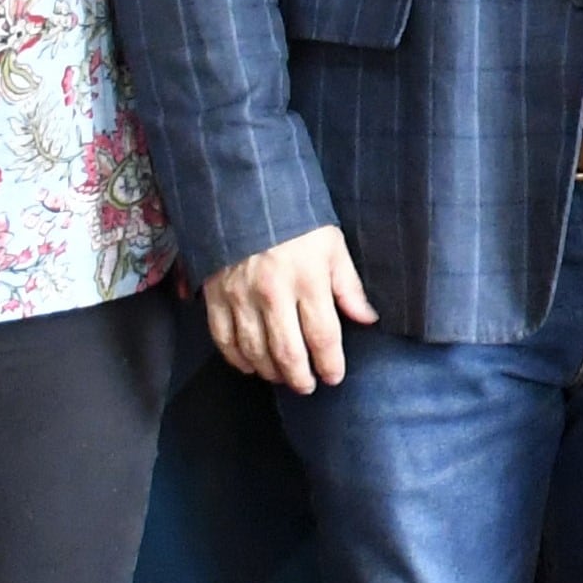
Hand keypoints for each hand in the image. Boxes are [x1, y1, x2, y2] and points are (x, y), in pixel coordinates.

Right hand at [203, 227, 376, 392]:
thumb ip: (349, 286)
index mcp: (307, 280)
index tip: (334, 376)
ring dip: (270, 372)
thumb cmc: (297, 222)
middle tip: (308, 387)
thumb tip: (367, 319)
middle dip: (300, 377)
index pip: (323, 336)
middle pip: (287, 352)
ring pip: (254, 351)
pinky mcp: (214, 296)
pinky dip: (237, 359)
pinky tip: (250, 366)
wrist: (244, 195)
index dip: (330, 363)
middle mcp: (273, 293)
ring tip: (284, 377)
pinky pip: (223, 339)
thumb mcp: (332, 246)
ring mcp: (240, 296)